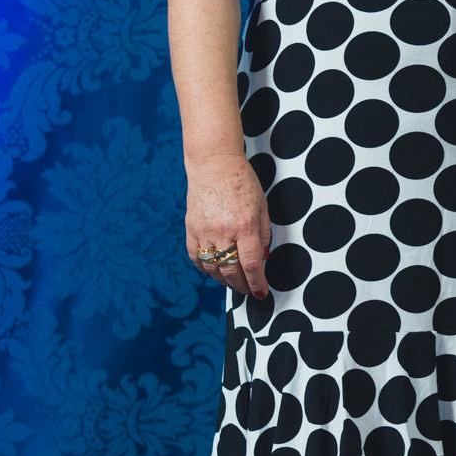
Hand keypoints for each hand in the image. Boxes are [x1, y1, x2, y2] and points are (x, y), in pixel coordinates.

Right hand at [185, 151, 270, 298]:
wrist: (213, 164)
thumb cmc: (241, 181)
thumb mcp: (262, 206)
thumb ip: (263, 234)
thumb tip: (263, 258)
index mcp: (244, 225)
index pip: (251, 264)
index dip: (256, 283)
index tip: (260, 292)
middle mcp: (223, 231)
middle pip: (231, 271)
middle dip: (242, 286)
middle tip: (249, 290)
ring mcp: (204, 231)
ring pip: (212, 268)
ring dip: (224, 280)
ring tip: (233, 282)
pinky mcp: (191, 228)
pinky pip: (196, 257)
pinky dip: (205, 268)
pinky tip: (214, 270)